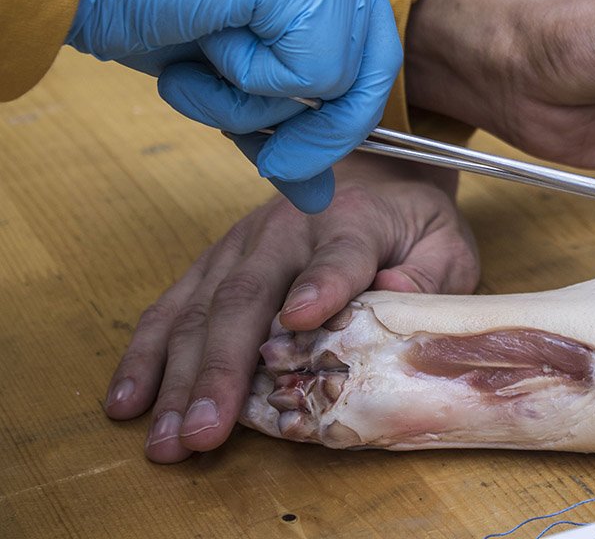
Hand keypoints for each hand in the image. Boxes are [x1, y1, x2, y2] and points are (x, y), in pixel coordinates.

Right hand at [66, 0, 402, 211]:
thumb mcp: (228, 65)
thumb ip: (286, 118)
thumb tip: (322, 196)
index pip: (372, 48)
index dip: (330, 116)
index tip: (283, 147)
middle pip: (374, 71)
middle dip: (314, 131)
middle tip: (270, 158)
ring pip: (342, 80)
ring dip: (257, 100)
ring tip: (201, 51)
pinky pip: (313, 76)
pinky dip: (246, 81)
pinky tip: (202, 32)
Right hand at [102, 154, 477, 462]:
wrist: (375, 174)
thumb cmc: (412, 223)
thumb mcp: (446, 241)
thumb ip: (428, 272)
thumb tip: (393, 294)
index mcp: (353, 221)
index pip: (338, 255)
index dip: (320, 286)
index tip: (299, 320)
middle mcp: (286, 230)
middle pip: (248, 297)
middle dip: (221, 368)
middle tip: (206, 431)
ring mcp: (241, 246)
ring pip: (201, 310)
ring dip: (179, 377)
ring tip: (167, 436)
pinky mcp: (215, 263)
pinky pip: (173, 308)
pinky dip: (148, 356)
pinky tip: (131, 401)